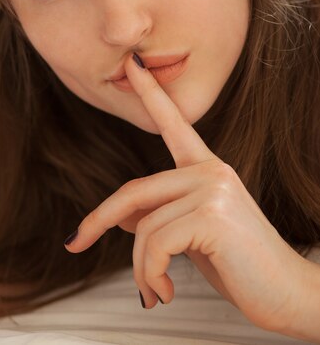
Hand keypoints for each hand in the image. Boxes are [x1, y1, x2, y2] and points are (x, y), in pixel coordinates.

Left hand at [64, 53, 309, 333]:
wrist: (285, 295)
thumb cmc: (240, 266)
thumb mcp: (192, 235)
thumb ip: (160, 217)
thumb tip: (120, 217)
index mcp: (207, 168)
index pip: (173, 123)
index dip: (150, 93)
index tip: (130, 64)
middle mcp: (211, 169)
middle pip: (134, 192)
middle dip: (97, 220)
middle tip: (74, 243)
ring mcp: (213, 188)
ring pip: (143, 226)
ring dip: (140, 268)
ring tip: (153, 291)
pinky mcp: (213, 214)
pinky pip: (155, 244)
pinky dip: (151, 275)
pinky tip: (164, 293)